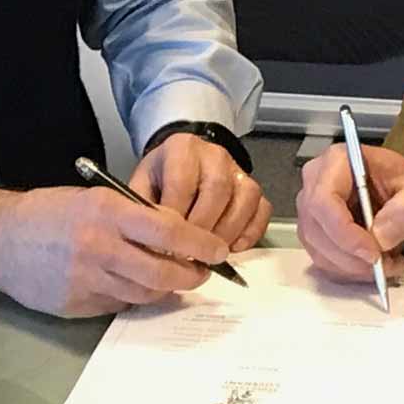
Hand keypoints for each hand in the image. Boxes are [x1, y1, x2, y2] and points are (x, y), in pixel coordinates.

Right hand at [0, 185, 230, 318]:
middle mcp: (100, 247)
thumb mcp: (96, 198)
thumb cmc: (50, 211)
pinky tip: (135, 283)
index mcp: (108, 212)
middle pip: (162, 273)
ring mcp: (87, 280)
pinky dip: (134, 295)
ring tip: (175, 278)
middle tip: (203, 272)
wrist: (0, 238)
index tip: (218, 249)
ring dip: (165, 288)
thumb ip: (134, 216)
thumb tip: (176, 235)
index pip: (169, 232)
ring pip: (144, 293)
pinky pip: (119, 304)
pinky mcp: (77, 304)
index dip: (200, 244)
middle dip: (191, 275)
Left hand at [132, 133, 271, 251]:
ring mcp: (238, 169)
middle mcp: (214, 154)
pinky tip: (233, 248)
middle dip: (204, 229)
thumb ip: (143, 211)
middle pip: (218, 190)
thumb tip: (149, 247)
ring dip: (228, 233)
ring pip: (245, 199)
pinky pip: (262, 209)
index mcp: (182, 148)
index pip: (183, 183)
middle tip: (190, 255)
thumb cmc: (160, 178)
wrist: (180, 161)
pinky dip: (251, 232)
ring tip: (210, 254)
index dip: (177, 219)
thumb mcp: (141, 186)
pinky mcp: (252, 187)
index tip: (168, 246)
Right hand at [295, 143, 403, 280]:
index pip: (324, 201)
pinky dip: (348, 271)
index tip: (373, 253)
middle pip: (316, 229)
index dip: (345, 233)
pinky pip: (323, 260)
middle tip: (384, 264)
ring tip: (386, 263)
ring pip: (318, 250)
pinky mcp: (315, 231)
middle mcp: (317, 182)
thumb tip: (380, 235)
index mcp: (338, 161)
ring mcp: (312, 208)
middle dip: (351, 257)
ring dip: (352, 267)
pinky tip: (372, 265)